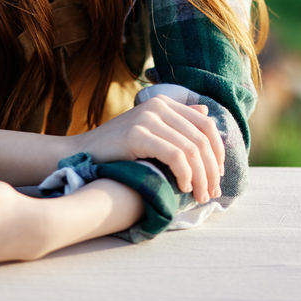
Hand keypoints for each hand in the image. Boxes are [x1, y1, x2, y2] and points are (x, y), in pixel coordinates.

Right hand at [71, 95, 223, 203]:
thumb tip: (206, 113)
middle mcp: (158, 106)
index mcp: (164, 103)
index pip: (206, 125)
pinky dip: (184, 174)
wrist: (81, 153)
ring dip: (201, 177)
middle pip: (201, 139)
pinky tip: (182, 187)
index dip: (218, 151)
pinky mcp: (138, 134)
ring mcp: (147, 118)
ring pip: (191, 150)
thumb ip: (177, 122)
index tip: (218, 175)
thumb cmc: (117, 148)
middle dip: (211, 170)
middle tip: (212, 193)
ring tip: (200, 196)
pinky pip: (175, 156)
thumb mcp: (150, 130)